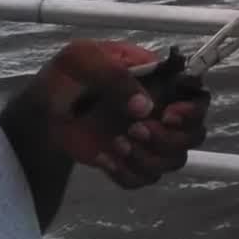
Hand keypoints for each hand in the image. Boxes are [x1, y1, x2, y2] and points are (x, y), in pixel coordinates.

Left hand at [23, 39, 210, 188]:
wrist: (41, 114)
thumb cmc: (65, 78)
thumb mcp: (83, 59)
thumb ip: (115, 75)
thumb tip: (144, 106)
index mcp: (158, 81)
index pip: (197, 95)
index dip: (192, 110)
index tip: (167, 115)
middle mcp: (161, 111)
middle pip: (194, 134)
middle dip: (168, 139)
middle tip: (135, 131)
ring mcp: (148, 138)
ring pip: (174, 161)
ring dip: (147, 158)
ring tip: (116, 144)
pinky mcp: (132, 161)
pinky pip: (146, 179)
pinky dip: (127, 173)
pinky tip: (104, 158)